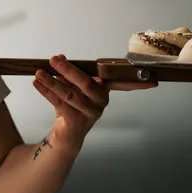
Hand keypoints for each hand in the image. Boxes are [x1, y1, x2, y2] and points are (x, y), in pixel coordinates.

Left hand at [32, 54, 156, 151]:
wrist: (66, 134)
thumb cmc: (72, 105)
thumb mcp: (73, 86)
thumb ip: (69, 72)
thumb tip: (59, 58)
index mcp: (105, 90)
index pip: (123, 83)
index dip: (138, 83)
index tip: (153, 80)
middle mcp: (101, 101)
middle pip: (87, 83)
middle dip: (69, 70)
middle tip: (54, 59)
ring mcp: (90, 113)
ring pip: (70, 95)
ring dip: (53, 82)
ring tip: (39, 72)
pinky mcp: (77, 123)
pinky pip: (61, 105)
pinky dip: (48, 92)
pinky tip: (38, 84)